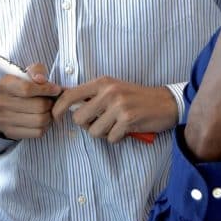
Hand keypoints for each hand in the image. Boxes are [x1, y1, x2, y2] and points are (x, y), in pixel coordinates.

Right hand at [0, 63, 62, 139]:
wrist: (4, 108)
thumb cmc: (19, 89)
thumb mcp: (27, 74)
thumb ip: (36, 71)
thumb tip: (41, 79)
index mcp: (4, 84)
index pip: (27, 89)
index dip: (46, 89)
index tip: (55, 89)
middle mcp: (0, 102)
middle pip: (38, 106)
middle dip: (50, 103)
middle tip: (51, 101)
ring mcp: (4, 119)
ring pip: (40, 120)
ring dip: (49, 115)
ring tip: (48, 110)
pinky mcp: (11, 132)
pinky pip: (38, 132)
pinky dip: (45, 126)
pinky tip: (42, 119)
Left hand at [51, 76, 176, 142]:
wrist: (165, 102)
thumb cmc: (135, 97)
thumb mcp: (113, 89)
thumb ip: (92, 95)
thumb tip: (65, 104)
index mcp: (102, 82)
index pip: (70, 94)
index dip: (58, 108)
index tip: (55, 117)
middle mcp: (108, 92)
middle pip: (79, 118)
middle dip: (87, 125)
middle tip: (100, 122)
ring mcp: (118, 106)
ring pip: (94, 131)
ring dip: (103, 133)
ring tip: (115, 126)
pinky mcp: (128, 120)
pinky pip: (111, 138)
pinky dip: (117, 138)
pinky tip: (125, 129)